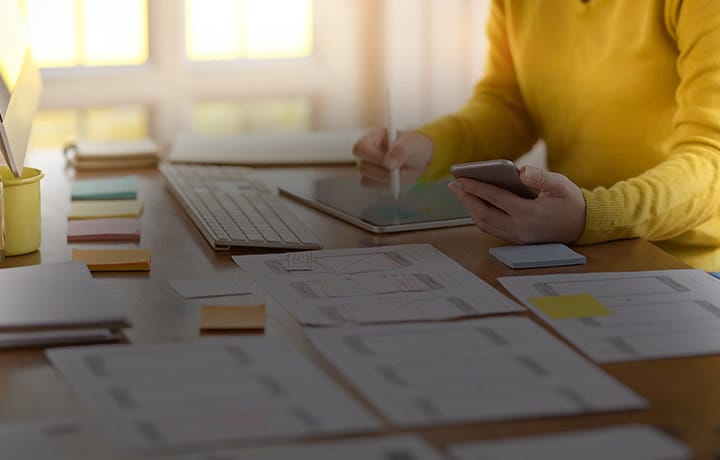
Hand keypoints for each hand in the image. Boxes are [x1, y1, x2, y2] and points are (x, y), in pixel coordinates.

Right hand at [352, 128, 432, 185]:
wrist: (419, 159)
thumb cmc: (413, 147)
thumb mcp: (410, 145)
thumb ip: (400, 151)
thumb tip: (388, 164)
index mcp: (372, 138)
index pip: (360, 148)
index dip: (370, 156)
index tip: (387, 163)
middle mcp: (366, 154)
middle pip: (362, 167)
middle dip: (381, 172)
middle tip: (397, 172)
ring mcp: (368, 168)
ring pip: (366, 180)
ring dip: (384, 180)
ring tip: (399, 174)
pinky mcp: (372, 180)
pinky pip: (373, 187)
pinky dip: (385, 186)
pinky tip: (395, 181)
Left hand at [448, 165, 585, 243]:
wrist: (584, 225)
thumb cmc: (571, 201)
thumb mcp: (560, 185)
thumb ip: (540, 178)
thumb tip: (521, 171)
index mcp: (530, 213)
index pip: (496, 199)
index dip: (476, 188)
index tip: (461, 179)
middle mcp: (521, 228)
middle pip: (484, 214)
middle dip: (466, 199)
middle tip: (453, 185)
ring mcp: (518, 236)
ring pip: (486, 224)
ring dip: (470, 209)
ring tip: (460, 193)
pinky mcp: (517, 239)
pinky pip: (492, 229)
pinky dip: (479, 217)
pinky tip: (474, 204)